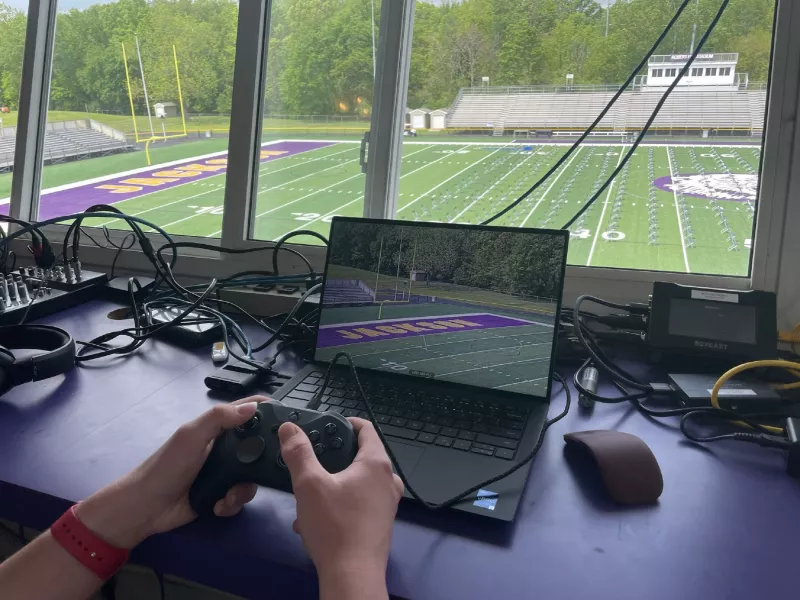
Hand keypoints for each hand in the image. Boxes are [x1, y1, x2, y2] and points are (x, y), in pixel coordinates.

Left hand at [74, 397, 267, 548]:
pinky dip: (232, 504)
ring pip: (252, 477)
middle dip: (262, 461)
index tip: (288, 419)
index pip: (247, 412)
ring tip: (229, 496)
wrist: (146, 508)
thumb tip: (254, 407)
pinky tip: (219, 506)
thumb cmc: (166, 466)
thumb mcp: (191, 436)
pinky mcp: (221, 495)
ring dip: (243, 489)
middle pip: (258, 447)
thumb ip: (219, 418)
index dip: (267, 410)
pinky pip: (240, 498)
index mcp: (217, 428)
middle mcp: (224, 449)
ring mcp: (223, 473)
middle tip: (268, 469)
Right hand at [279, 418, 402, 590]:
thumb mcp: (309, 484)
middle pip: (361, 456)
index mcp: (376, 464)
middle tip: (312, 460)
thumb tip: (290, 429)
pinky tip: (314, 521)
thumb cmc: (335, 527)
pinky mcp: (380, 523)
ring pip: (356, 482)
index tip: (328, 424)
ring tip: (308, 497)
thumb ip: (298, 453)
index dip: (346, 422)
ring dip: (332, 485)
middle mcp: (388, 480)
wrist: (352, 576)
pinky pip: (358, 503)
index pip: (366, 429)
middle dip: (333, 457)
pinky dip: (338, 505)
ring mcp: (386, 503)